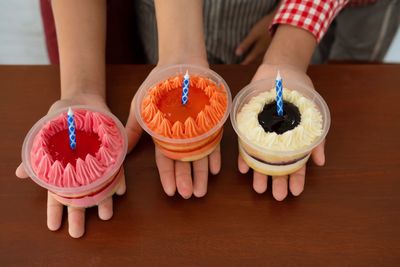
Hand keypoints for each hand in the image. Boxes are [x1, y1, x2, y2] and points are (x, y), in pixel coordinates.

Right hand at [15, 94, 126, 237]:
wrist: (82, 101)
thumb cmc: (60, 119)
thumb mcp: (45, 133)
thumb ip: (36, 154)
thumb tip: (21, 174)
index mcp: (63, 170)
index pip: (57, 194)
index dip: (55, 211)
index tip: (55, 227)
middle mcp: (82, 171)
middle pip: (79, 198)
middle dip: (78, 215)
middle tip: (77, 233)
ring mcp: (98, 165)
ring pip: (100, 188)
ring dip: (103, 202)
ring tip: (105, 215)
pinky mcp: (113, 155)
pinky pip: (118, 171)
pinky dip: (120, 180)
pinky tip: (121, 190)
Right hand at [126, 59, 222, 197]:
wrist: (179, 63)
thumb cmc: (157, 85)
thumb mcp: (140, 107)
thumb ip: (134, 129)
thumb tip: (122, 150)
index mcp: (164, 136)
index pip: (165, 161)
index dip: (168, 176)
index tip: (171, 192)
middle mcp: (181, 138)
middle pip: (183, 163)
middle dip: (185, 180)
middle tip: (189, 196)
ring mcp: (197, 131)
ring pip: (199, 157)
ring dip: (201, 174)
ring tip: (202, 191)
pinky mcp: (211, 123)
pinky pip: (214, 141)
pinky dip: (215, 155)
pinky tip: (215, 170)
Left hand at [235, 14, 273, 64]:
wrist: (283, 21)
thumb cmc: (266, 27)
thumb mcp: (254, 34)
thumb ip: (245, 44)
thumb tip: (237, 54)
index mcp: (259, 50)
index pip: (250, 59)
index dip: (244, 62)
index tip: (241, 66)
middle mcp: (266, 52)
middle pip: (257, 60)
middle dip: (252, 63)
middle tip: (247, 67)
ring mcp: (272, 49)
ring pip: (265, 58)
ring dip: (260, 60)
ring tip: (256, 63)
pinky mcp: (277, 46)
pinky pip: (271, 53)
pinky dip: (267, 56)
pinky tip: (266, 55)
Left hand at [239, 64, 325, 200]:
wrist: (282, 69)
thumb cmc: (300, 90)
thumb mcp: (312, 112)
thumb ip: (316, 137)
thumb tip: (320, 162)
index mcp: (294, 139)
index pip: (297, 163)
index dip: (297, 178)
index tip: (295, 192)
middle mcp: (278, 140)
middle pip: (278, 165)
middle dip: (278, 181)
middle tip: (276, 196)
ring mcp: (262, 133)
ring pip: (262, 158)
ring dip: (260, 172)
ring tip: (259, 187)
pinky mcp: (248, 124)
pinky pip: (245, 142)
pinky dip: (244, 155)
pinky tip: (243, 167)